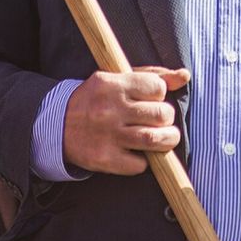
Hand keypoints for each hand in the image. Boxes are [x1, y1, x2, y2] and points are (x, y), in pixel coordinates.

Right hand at [63, 66, 188, 174]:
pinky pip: (139, 164)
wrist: (56, 125)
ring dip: (167, 140)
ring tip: (164, 138)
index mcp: (113, 84)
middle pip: (161, 114)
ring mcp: (107, 135)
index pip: (157, 88)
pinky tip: (137, 153)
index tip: (153, 100)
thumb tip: (184, 76)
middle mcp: (110, 109)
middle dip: (166, 119)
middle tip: (160, 121)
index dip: (160, 95)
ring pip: (154, 139)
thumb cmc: (96, 99)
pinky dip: (144, 161)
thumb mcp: (118, 79)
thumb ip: (152, 76)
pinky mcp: (104, 159)